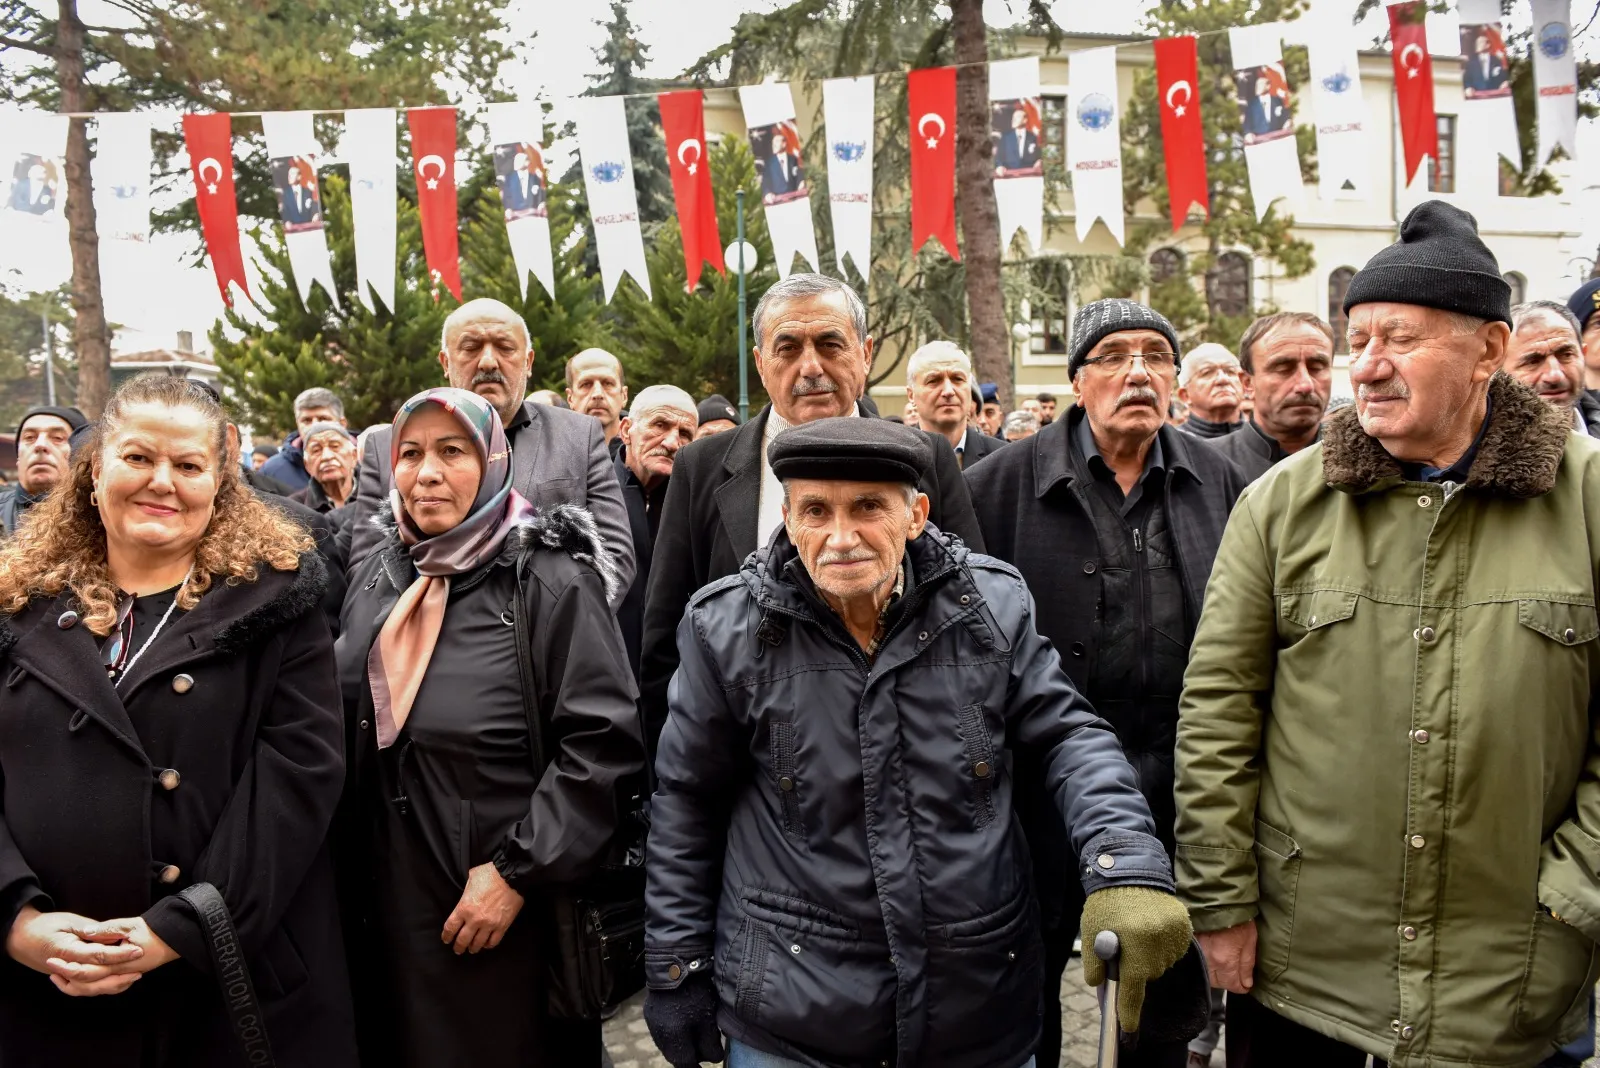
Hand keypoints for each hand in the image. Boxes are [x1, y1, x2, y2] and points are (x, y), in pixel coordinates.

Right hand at [6, 906, 151, 996]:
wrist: (21, 937)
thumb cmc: (45, 925)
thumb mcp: (69, 921)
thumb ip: (92, 930)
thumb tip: (114, 936)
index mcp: (68, 951)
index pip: (98, 956)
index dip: (119, 954)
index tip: (138, 950)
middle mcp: (66, 967)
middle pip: (96, 978)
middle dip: (120, 974)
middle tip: (140, 969)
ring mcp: (65, 975)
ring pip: (90, 988)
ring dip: (112, 984)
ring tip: (132, 977)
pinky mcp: (66, 978)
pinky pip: (84, 989)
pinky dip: (101, 988)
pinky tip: (116, 982)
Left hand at [441, 863, 523, 954]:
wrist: (511, 876)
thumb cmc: (490, 874)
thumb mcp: (471, 878)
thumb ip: (466, 890)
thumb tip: (466, 893)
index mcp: (464, 908)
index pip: (450, 928)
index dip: (447, 936)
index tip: (446, 939)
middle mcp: (474, 919)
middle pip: (462, 940)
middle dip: (458, 947)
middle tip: (458, 950)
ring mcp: (489, 924)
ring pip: (478, 943)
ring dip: (473, 948)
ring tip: (472, 949)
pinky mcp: (502, 926)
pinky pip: (493, 941)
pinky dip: (488, 945)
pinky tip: (486, 944)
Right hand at [644, 977, 723, 1067]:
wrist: (676, 962)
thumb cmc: (695, 991)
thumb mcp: (708, 1018)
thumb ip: (710, 1044)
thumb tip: (714, 1059)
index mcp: (672, 1038)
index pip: (684, 1063)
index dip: (697, 1067)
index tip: (708, 1062)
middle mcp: (658, 1033)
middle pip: (674, 1056)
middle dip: (689, 1056)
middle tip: (704, 1051)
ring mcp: (651, 1022)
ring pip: (667, 1044)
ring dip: (681, 1045)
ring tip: (696, 1037)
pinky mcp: (650, 1012)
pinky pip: (662, 1031)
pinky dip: (674, 1033)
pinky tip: (685, 1024)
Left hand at [1080, 886, 1194, 1032]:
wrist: (1131, 871)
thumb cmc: (1107, 903)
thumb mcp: (1090, 932)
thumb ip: (1093, 963)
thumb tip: (1099, 985)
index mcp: (1132, 947)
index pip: (1132, 991)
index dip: (1129, 1013)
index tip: (1128, 1029)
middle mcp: (1156, 944)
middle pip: (1147, 976)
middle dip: (1135, 968)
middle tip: (1125, 945)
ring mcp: (1173, 936)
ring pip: (1162, 964)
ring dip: (1150, 956)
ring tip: (1137, 931)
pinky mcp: (1184, 927)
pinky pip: (1173, 949)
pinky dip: (1162, 945)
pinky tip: (1151, 927)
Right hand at [1196, 921, 1256, 994]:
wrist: (1215, 897)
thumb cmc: (1235, 915)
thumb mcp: (1250, 938)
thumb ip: (1248, 962)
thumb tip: (1247, 982)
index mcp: (1225, 961)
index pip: (1233, 986)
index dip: (1242, 985)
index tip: (1246, 982)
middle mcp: (1208, 961)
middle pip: (1218, 984)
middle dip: (1228, 981)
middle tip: (1235, 972)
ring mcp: (1196, 954)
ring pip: (1206, 975)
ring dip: (1215, 974)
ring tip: (1223, 964)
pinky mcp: (1189, 946)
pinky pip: (1197, 963)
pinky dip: (1204, 963)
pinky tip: (1211, 956)